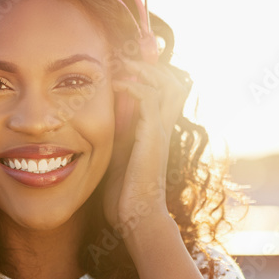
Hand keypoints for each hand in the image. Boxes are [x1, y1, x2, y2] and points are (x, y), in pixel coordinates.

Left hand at [102, 56, 191, 233]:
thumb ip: (117, 137)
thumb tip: (102, 121)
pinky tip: (116, 85)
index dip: (149, 75)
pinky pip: (149, 98)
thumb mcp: (117, 158)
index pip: (165, 93)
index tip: (123, 66)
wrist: (137, 219)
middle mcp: (163, 129)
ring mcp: (161, 132)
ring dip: (146, 70)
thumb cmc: (125, 196)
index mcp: (156, 133)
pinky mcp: (153, 137)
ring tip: (124, 65)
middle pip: (175, 83)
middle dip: (152, 66)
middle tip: (125, 60)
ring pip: (169, 84)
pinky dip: (134, 85)